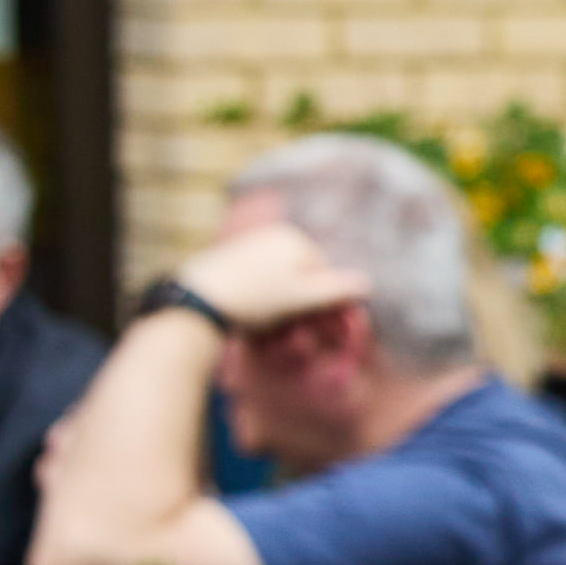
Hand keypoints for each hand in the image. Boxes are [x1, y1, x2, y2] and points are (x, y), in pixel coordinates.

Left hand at [175, 213, 375, 332]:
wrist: (198, 301)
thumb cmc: (255, 299)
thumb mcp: (303, 298)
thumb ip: (337, 289)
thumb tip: (367, 284)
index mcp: (292, 238)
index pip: (323, 272)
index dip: (324, 301)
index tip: (316, 325)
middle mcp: (270, 236)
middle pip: (301, 275)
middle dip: (302, 303)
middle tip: (293, 329)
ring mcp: (248, 246)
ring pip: (280, 280)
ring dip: (282, 304)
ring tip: (268, 324)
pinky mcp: (228, 260)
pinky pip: (258, 280)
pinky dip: (261, 298)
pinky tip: (251, 315)